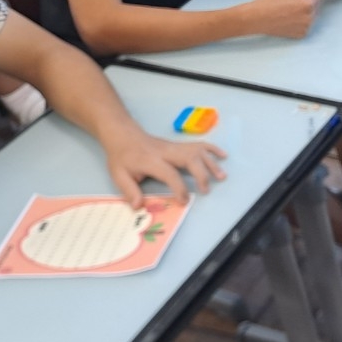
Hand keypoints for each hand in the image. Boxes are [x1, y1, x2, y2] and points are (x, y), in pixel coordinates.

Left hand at [104, 131, 226, 206]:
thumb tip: (138, 206)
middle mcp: (166, 152)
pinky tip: (223, 155)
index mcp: (151, 161)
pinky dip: (212, 149)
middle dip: (201, 174)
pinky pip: (198, 144)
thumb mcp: (119, 174)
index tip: (184, 200)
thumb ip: (129, 190)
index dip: (179, 187)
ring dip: (211, 163)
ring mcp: (174, 147)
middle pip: (189, 159)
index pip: (169, 173)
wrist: (123, 135)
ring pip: (197, 151)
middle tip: (206, 189)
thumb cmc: (122, 157)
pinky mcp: (179, 146)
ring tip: (221, 176)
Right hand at [248, 0, 330, 39]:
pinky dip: (304, 19)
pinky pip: (307, 24)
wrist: (257, 19)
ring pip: (313, 15)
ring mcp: (306, 27)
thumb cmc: (270, 1)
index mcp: (307, 4)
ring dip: (309, 9)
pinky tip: (294, 15)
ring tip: (297, 6)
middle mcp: (310, 17)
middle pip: (318, 5)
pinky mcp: (301, 34)